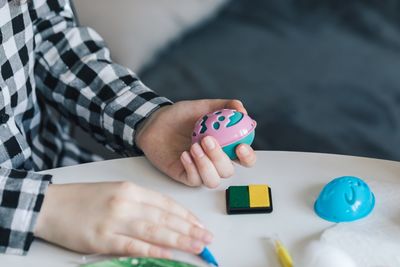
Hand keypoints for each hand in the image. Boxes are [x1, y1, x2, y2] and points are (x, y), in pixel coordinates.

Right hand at [34, 182, 212, 257]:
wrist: (50, 205)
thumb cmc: (83, 198)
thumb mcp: (114, 192)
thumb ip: (139, 204)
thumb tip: (165, 220)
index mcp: (130, 189)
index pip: (166, 203)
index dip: (186, 215)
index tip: (200, 224)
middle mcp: (126, 203)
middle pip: (165, 217)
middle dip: (190, 229)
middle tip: (207, 238)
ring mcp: (114, 221)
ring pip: (155, 231)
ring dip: (180, 240)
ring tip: (198, 247)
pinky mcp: (102, 239)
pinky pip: (135, 246)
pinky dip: (155, 251)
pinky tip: (171, 255)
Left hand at [136, 99, 256, 187]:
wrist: (156, 121)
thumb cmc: (181, 116)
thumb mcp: (204, 106)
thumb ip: (225, 106)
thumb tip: (242, 111)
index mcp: (225, 147)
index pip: (245, 159)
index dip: (248, 157)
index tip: (240, 146)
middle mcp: (214, 161)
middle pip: (228, 171)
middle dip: (220, 157)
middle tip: (207, 139)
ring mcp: (200, 170)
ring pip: (213, 181)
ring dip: (206, 165)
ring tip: (194, 146)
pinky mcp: (184, 175)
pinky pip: (194, 180)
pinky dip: (191, 167)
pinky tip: (184, 154)